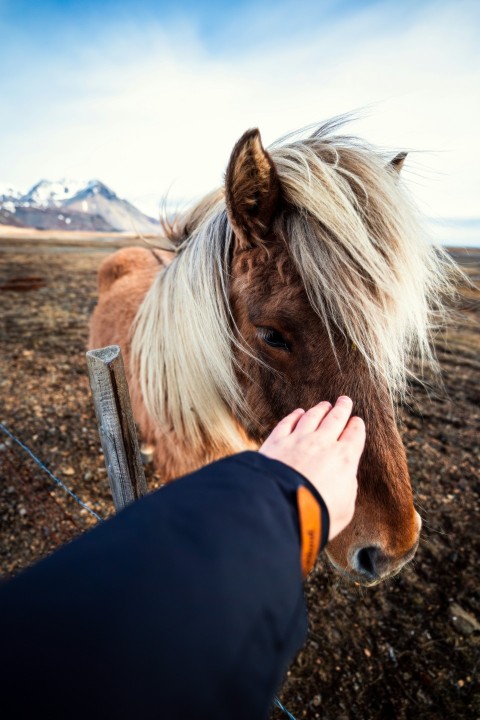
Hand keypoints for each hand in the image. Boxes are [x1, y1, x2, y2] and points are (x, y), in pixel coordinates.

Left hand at [259, 397, 364, 540]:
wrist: (282, 508)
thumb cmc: (319, 514)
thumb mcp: (346, 507)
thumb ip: (347, 487)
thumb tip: (344, 476)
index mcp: (344, 458)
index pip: (354, 435)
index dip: (356, 426)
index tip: (357, 421)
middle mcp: (323, 443)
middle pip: (335, 419)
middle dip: (342, 408)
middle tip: (345, 400)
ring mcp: (298, 439)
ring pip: (312, 417)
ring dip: (320, 409)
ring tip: (325, 404)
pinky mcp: (276, 442)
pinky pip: (288, 422)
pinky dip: (295, 416)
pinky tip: (299, 413)